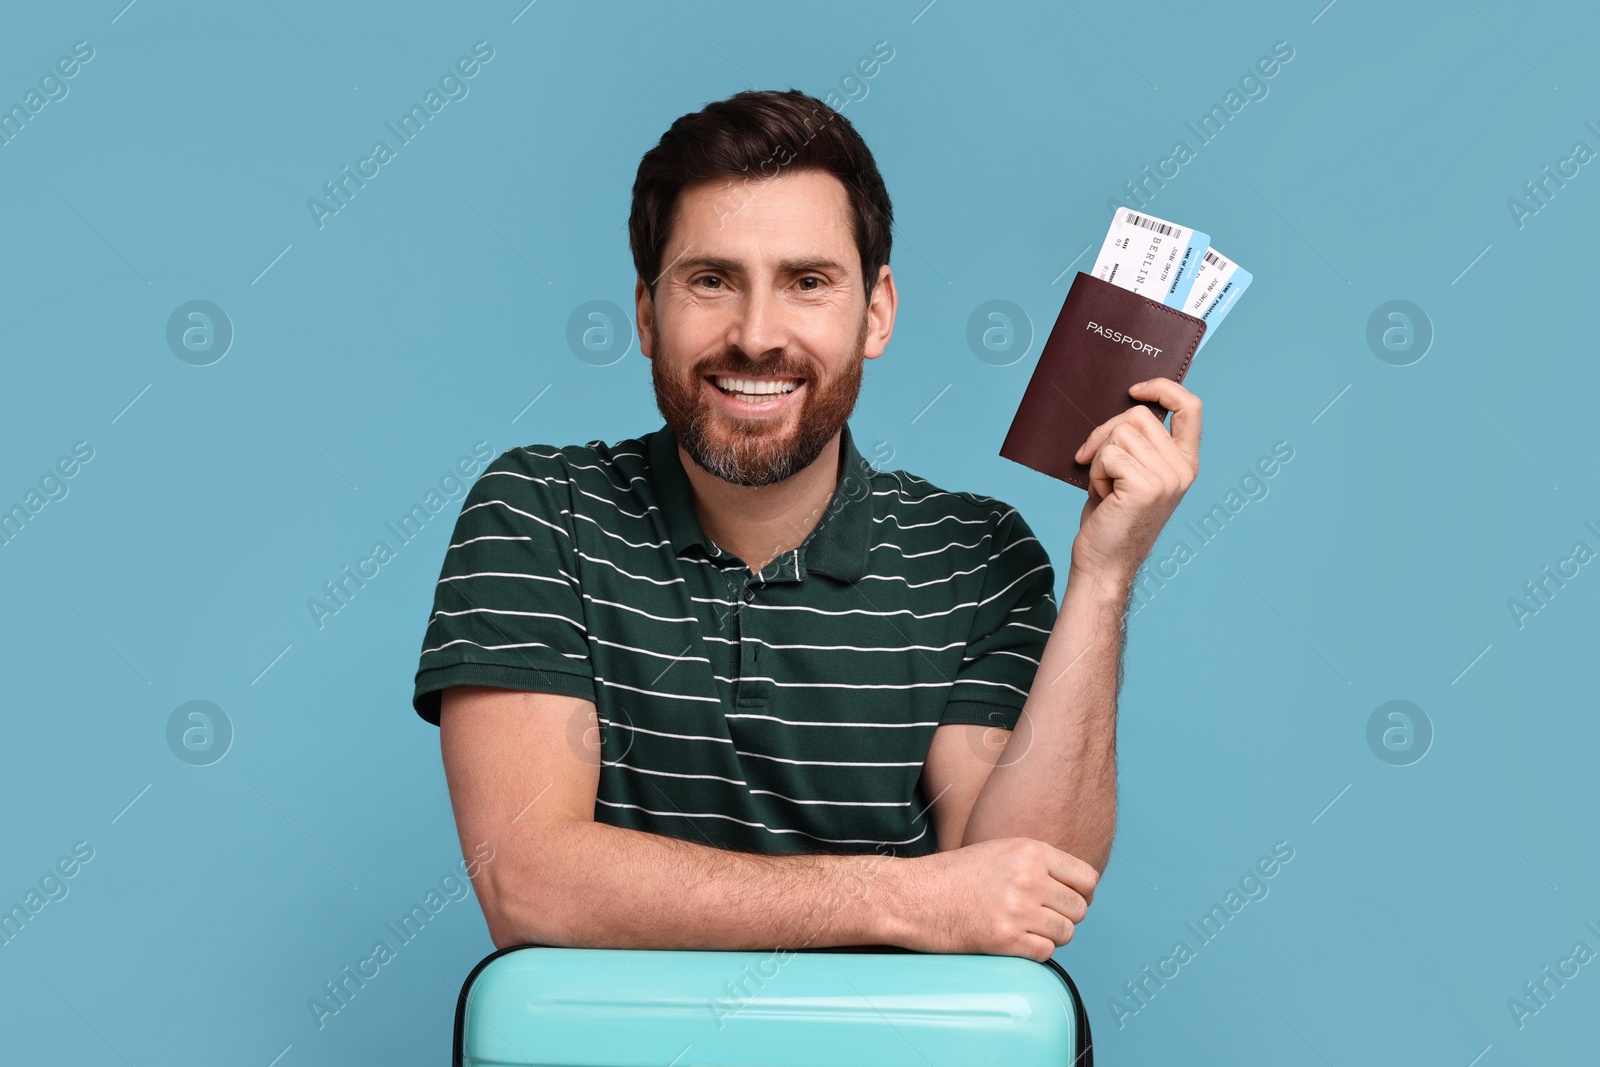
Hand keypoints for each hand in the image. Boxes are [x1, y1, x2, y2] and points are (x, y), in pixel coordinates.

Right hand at [888, 838, 1097, 961]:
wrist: (911, 896)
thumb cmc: (950, 876)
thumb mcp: (997, 851)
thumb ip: (1035, 863)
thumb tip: (1072, 886)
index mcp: (1029, 850)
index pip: (1087, 878)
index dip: (1081, 893)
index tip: (1067, 900)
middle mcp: (1028, 877)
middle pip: (1079, 909)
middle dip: (1064, 917)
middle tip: (1040, 918)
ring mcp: (1018, 908)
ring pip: (1066, 933)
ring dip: (1049, 936)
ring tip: (1023, 929)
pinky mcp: (1005, 938)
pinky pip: (1046, 952)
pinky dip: (1034, 952)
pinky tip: (1013, 942)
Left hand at [1070, 377, 1200, 579]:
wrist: (1104, 563)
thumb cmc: (1111, 518)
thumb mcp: (1131, 472)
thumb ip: (1138, 442)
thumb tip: (1122, 405)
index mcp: (1185, 462)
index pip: (1190, 407)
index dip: (1163, 389)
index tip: (1135, 391)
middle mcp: (1183, 469)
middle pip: (1138, 416)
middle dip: (1106, 433)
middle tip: (1095, 462)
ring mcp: (1167, 478)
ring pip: (1119, 433)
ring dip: (1100, 458)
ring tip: (1106, 488)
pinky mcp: (1145, 487)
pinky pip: (1108, 454)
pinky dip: (1095, 472)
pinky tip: (1103, 497)